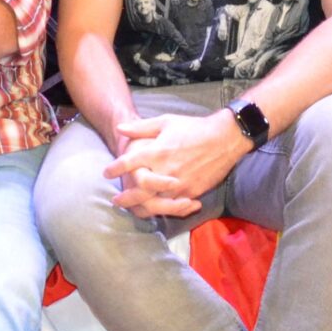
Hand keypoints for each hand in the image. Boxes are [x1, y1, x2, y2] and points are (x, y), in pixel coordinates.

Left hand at [103, 110, 248, 218]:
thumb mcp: (166, 121)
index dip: (115, 169)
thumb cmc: (194, 128)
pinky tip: (155, 208)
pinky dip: (162, 209)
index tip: (106, 172)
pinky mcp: (191, 192)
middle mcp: (165, 170)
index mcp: (157, 151)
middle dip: (124, 198)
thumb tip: (120, 128)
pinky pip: (173, 205)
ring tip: (133, 208)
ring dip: (141, 207)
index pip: (128, 163)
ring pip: (154, 202)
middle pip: (138, 190)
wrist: (225, 139)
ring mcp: (179, 184)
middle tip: (116, 200)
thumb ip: (141, 127)